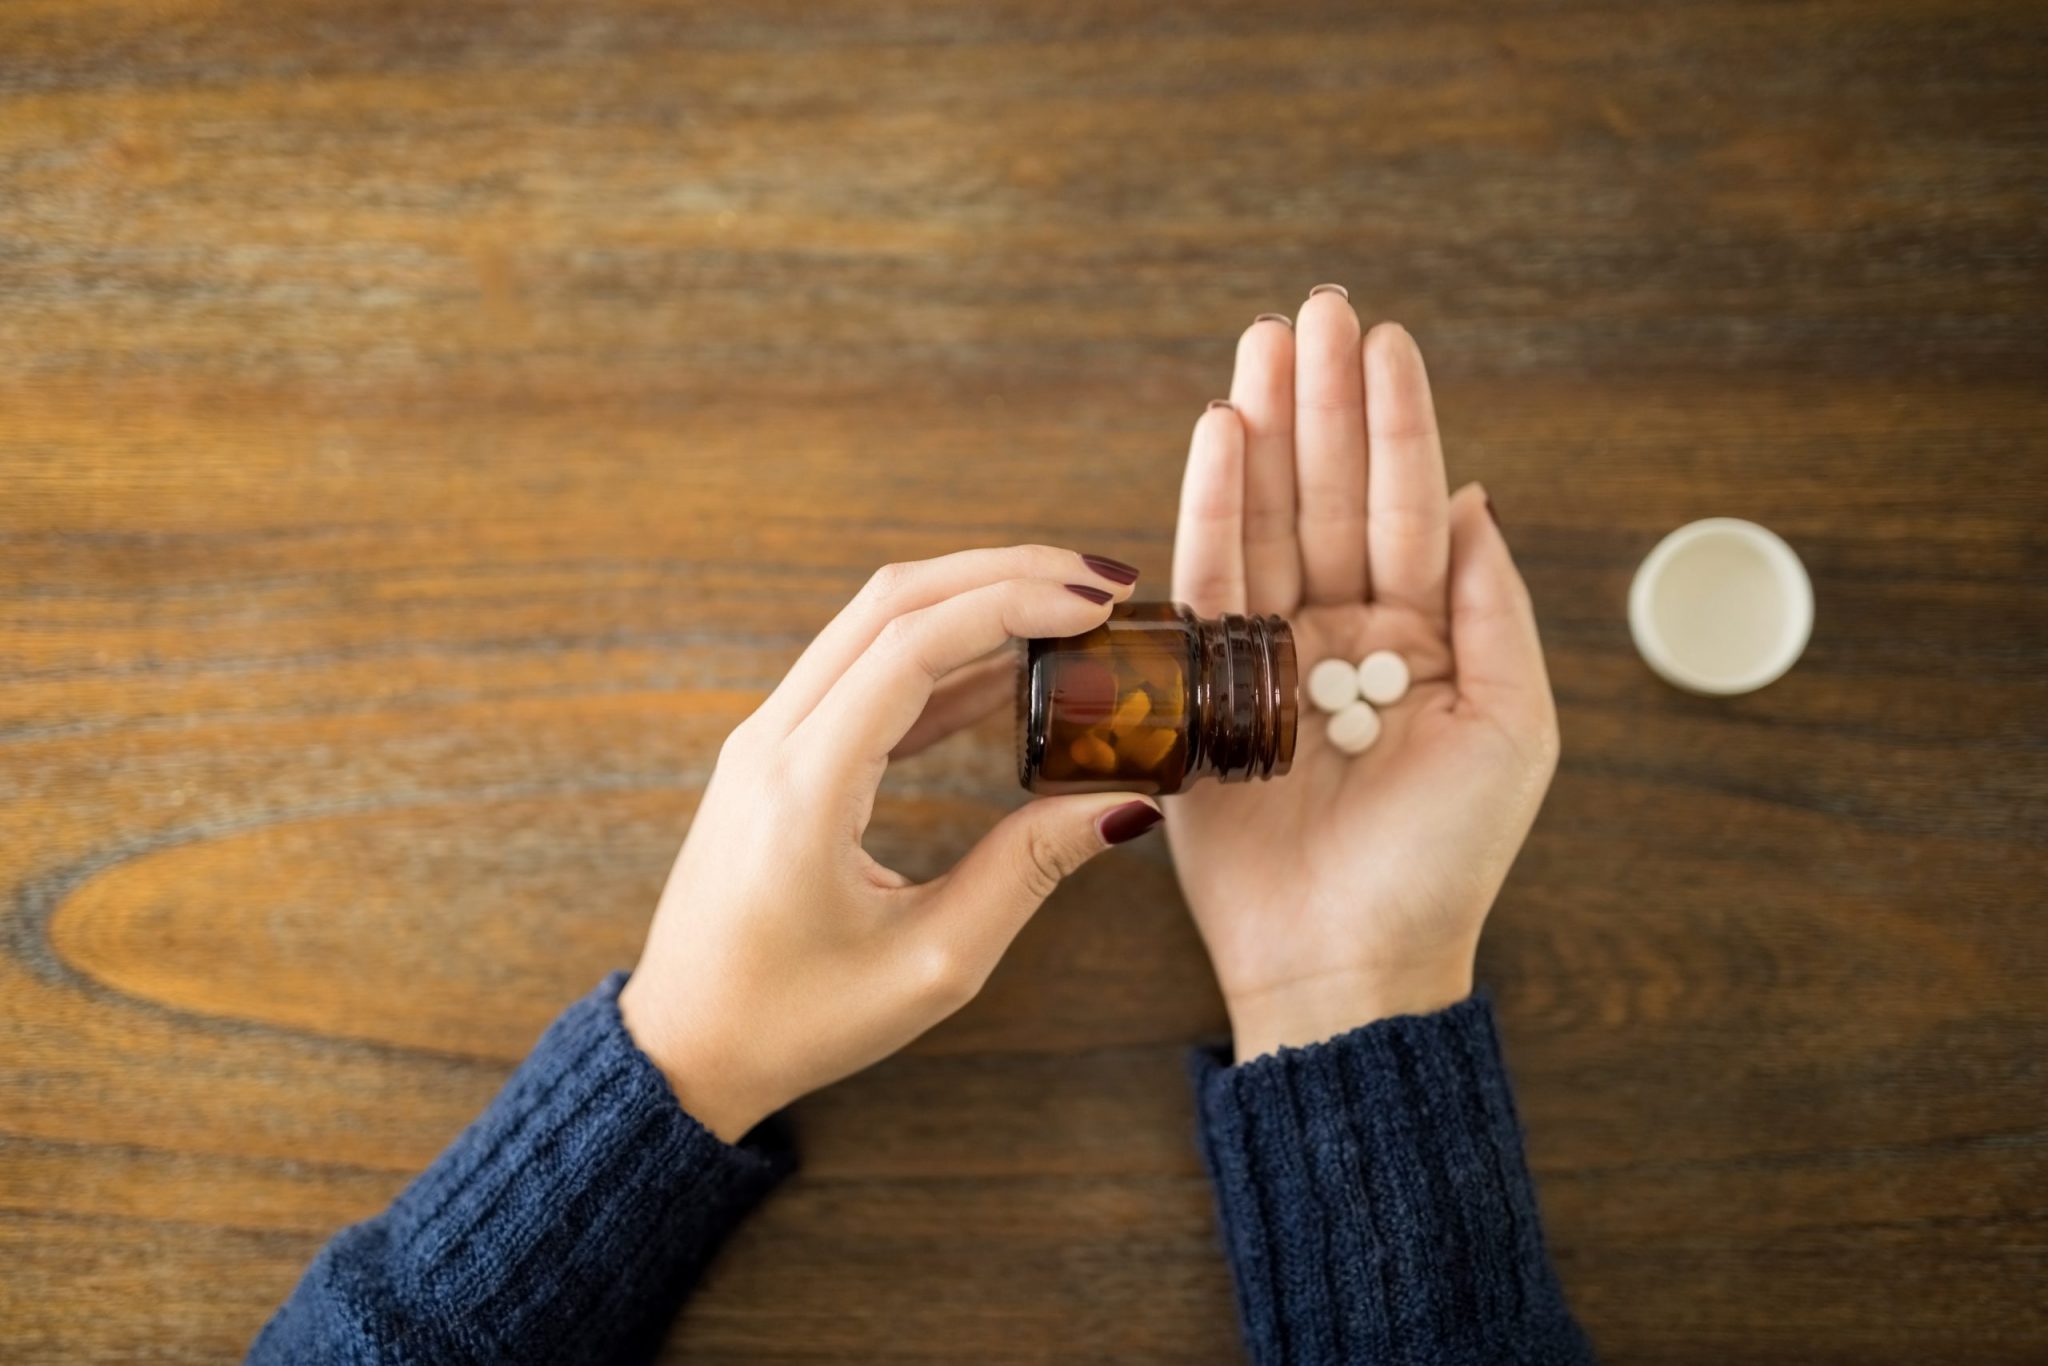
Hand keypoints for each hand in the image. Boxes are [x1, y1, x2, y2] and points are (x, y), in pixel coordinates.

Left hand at [620, 547, 1162, 1140]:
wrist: (683, 1048)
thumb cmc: (797, 1021)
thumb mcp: (933, 963)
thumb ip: (1028, 869)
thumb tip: (1124, 802)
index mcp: (803, 788)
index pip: (910, 646)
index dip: (1012, 604)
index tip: (1097, 604)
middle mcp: (772, 741)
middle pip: (892, 602)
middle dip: (1002, 573)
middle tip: (1101, 584)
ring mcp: (766, 740)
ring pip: (874, 623)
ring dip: (972, 602)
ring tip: (1072, 615)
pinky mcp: (776, 754)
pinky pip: (862, 672)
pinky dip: (941, 655)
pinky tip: (1012, 671)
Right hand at [1166, 290, 1558, 1061]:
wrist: (1346, 961)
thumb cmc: (1442, 861)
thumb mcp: (1511, 729)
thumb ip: (1491, 609)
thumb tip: (1469, 499)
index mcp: (1418, 641)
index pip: (1404, 506)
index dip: (1395, 422)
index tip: (1388, 340)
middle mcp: (1340, 637)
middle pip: (1329, 495)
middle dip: (1325, 401)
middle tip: (1318, 309)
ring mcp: (1266, 658)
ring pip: (1266, 521)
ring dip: (1264, 430)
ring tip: (1263, 345)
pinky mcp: (1201, 691)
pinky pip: (1206, 582)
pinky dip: (1209, 505)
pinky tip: (1216, 433)